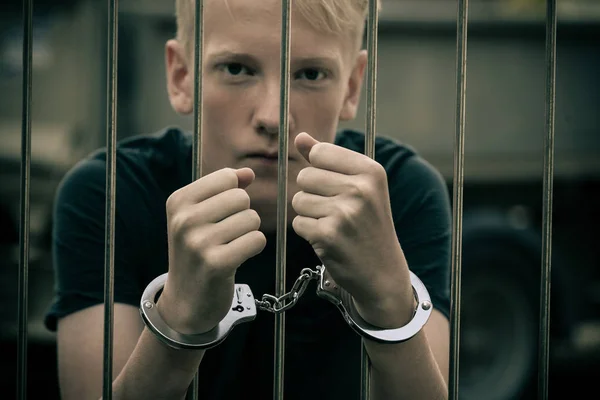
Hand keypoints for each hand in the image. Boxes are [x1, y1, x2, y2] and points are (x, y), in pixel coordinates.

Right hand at [158, 168, 266, 333]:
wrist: (186, 301)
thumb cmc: (197, 252)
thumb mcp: (200, 216)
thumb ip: (224, 190)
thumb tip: (248, 173)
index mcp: (178, 202)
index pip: (227, 178)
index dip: (234, 195)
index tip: (220, 215)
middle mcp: (184, 220)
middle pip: (241, 197)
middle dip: (243, 214)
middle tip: (227, 235)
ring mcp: (198, 242)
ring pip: (251, 219)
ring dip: (249, 233)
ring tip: (230, 246)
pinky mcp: (216, 264)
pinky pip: (257, 240)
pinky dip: (254, 248)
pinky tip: (238, 257)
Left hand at [292, 133, 413, 326]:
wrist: (383, 273)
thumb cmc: (368, 227)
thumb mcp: (358, 188)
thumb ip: (328, 159)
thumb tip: (300, 137)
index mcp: (371, 171)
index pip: (320, 152)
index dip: (319, 171)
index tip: (337, 189)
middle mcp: (360, 188)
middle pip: (305, 176)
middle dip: (312, 194)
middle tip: (336, 213)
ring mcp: (344, 212)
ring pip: (298, 200)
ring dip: (309, 215)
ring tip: (333, 226)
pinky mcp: (328, 234)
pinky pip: (298, 223)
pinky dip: (308, 233)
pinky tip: (329, 240)